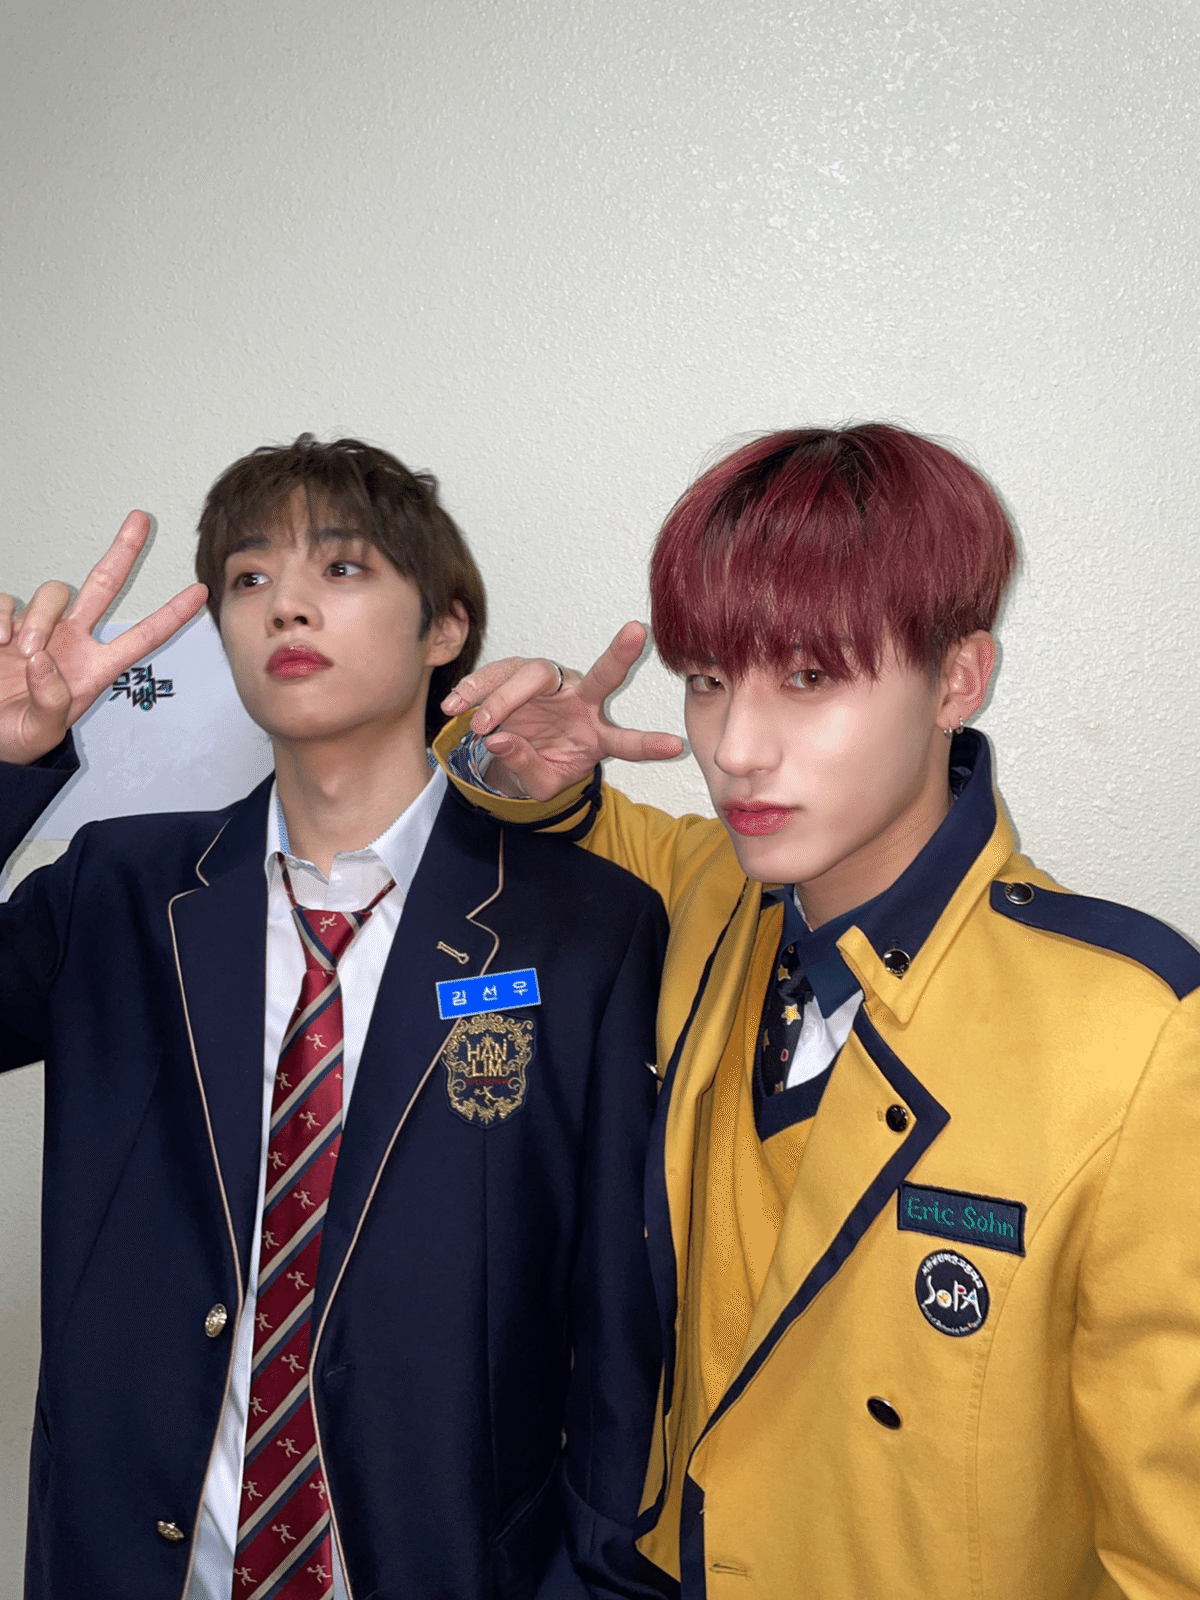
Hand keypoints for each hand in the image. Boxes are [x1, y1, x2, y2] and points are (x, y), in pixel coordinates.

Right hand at [0, 511, 208, 764]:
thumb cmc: (14, 738)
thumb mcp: (38, 733)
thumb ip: (50, 703)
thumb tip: (46, 660)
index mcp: (93, 670)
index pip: (142, 638)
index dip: (170, 615)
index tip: (199, 591)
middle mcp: (70, 642)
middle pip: (103, 585)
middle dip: (123, 551)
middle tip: (140, 518)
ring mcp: (37, 629)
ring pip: (53, 594)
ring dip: (37, 620)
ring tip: (19, 654)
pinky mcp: (3, 622)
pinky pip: (5, 601)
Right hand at [441, 621, 683, 800]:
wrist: (512, 752)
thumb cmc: (538, 766)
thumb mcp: (537, 784)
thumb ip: (525, 766)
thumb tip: (498, 738)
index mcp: (596, 736)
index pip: (625, 742)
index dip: (648, 745)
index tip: (675, 745)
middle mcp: (583, 702)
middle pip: (601, 677)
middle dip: (622, 654)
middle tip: (637, 632)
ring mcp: (553, 684)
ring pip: (534, 676)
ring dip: (503, 699)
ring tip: (477, 724)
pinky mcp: (520, 672)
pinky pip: (499, 674)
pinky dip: (475, 690)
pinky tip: (456, 705)